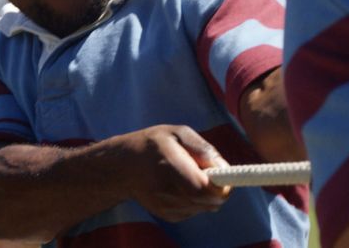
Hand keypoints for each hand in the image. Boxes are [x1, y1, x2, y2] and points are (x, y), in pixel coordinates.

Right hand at [116, 125, 230, 221]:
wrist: (123, 167)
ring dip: (206, 193)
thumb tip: (224, 168)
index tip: (222, 173)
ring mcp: (167, 208)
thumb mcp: (178, 133)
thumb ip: (203, 149)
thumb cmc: (153, 144)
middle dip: (218, 188)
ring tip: (189, 175)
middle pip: (210, 202)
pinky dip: (196, 199)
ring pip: (206, 207)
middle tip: (206, 171)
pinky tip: (181, 185)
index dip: (221, 184)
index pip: (203, 188)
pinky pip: (196, 210)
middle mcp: (167, 193)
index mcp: (170, 168)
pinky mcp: (169, 216)